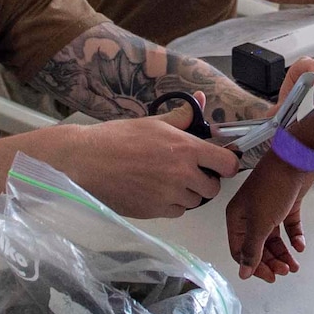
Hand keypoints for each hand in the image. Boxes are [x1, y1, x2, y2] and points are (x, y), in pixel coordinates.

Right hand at [55, 99, 240, 217]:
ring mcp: (169, 196)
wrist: (87, 162)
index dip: (227, 163)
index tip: (220, 162)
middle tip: (191, 171)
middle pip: (213, 187)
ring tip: (169, 180)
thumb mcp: (153, 122)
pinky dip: (172, 204)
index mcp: (186, 149)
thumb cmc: (118, 138)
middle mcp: (183, 175)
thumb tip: (201, 100)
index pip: (227, 163)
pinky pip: (177, 212)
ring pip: (194, 201)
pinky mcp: (155, 213)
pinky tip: (157, 191)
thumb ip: (183, 116)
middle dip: (206, 180)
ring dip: (188, 193)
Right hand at [226, 151, 313, 281]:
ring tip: (294, 265)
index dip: (254, 266)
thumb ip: (252, 250)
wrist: (295, 161)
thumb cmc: (272, 189)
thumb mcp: (259, 223)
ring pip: (274, 239)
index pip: (241, 250)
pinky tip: (300, 245)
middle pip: (259, 246)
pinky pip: (288, 227)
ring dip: (284, 254)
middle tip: (285, 271)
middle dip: (271, 261)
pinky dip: (294, 238)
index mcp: (237, 218)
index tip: (269, 276)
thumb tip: (243, 272)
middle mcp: (250, 215)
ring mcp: (269, 210)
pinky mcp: (286, 205)